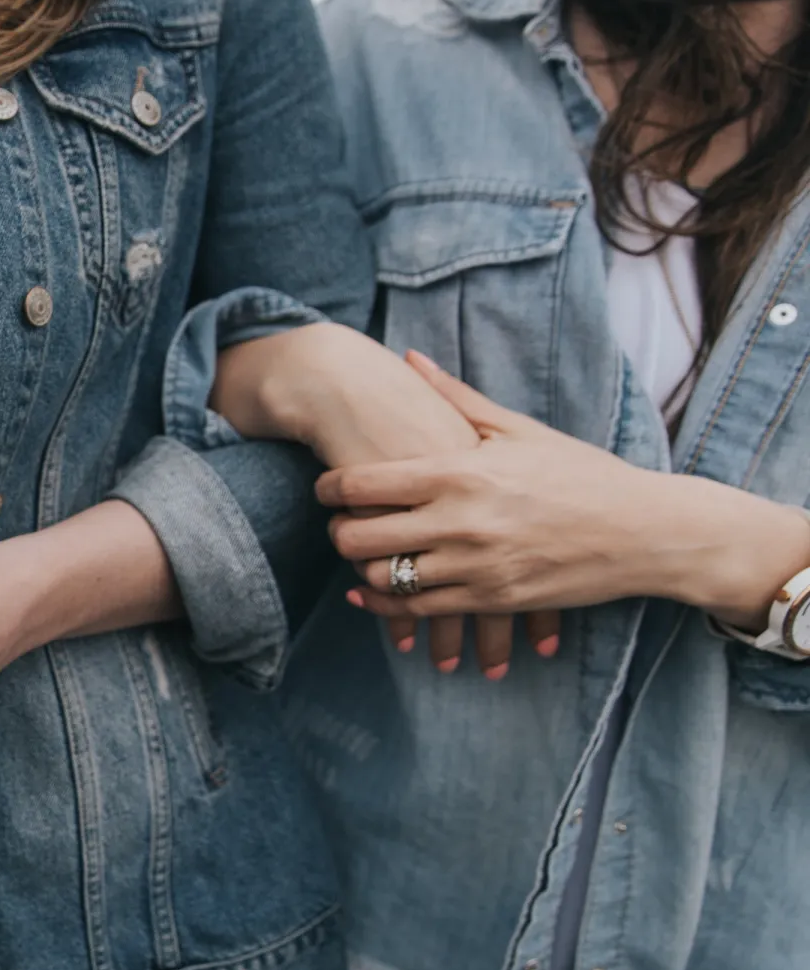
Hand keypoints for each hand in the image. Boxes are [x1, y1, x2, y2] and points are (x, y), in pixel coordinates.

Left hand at [216, 325, 552, 673]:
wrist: (645, 532)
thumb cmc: (582, 473)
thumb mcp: (519, 430)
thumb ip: (455, 398)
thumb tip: (409, 359)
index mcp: (460, 472)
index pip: (362, 484)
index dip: (329, 489)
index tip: (324, 488)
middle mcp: (460, 522)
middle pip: (360, 535)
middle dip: (338, 530)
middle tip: (338, 523)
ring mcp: (475, 566)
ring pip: (382, 577)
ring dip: (361, 567)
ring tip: (361, 553)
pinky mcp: (491, 601)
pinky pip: (416, 610)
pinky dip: (385, 606)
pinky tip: (373, 593)